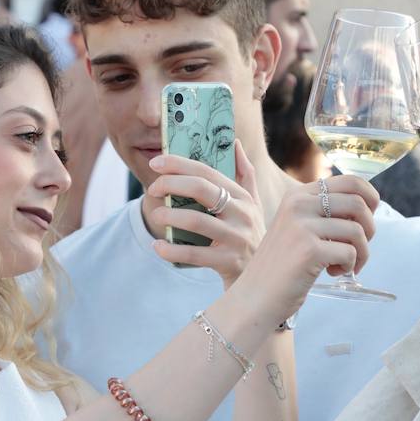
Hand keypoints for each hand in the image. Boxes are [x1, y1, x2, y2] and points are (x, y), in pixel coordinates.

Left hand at [146, 142, 265, 287]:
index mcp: (242, 196)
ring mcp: (236, 238)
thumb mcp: (253, 204)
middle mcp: (242, 214)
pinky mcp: (228, 262)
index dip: (180, 164)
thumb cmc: (250, 235)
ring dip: (168, 216)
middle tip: (154, 189)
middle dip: (172, 184)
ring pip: (195, 221)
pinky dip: (170, 250)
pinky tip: (157, 246)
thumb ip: (245, 173)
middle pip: (202, 189)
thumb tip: (236, 142)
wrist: (266, 278)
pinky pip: (193, 254)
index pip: (208, 171)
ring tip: (156, 216)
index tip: (157, 163)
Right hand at [239, 175, 379, 319]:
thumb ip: (324, 212)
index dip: (370, 198)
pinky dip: (349, 266)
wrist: (254, 297)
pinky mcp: (309, 250)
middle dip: (370, 229)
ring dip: (362, 253)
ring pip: (358, 230)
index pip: (350, 181)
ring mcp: (302, 226)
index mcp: (297, 195)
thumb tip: (368, 204)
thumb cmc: (282, 266)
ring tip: (344, 265)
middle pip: (359, 203)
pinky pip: (350, 253)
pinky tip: (333, 272)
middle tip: (358, 247)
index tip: (367, 220)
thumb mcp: (297, 228)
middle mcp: (298, 204)